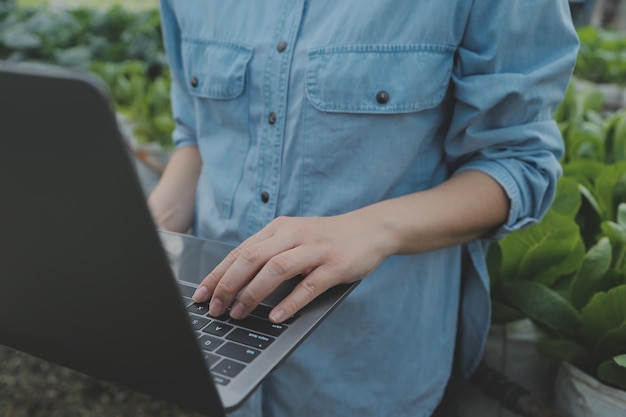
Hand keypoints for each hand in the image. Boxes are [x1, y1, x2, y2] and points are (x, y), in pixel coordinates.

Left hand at [192, 213, 391, 322]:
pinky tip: (276, 316)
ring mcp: (316, 249)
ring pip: (276, 269)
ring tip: (239, 313)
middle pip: (252, 258)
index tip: (202, 295)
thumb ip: (270, 253)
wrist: (370, 229)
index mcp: (280, 228)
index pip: (241, 251)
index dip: (218, 274)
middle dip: (229, 285)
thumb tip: (237, 282)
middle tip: (217, 308)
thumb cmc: (327, 239)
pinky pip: (309, 285)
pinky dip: (290, 301)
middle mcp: (294, 235)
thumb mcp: (295, 238)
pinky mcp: (336, 265)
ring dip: (253, 293)